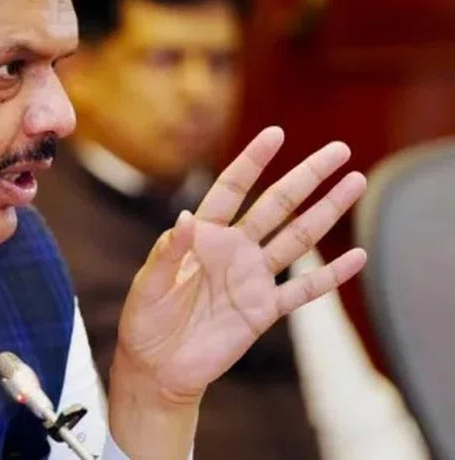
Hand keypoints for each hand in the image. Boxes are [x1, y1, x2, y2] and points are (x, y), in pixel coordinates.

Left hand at [111, 127, 367, 404]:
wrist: (156, 367)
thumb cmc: (144, 320)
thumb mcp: (149, 284)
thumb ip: (169, 252)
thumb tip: (185, 217)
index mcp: (203, 236)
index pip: (231, 189)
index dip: (252, 161)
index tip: (276, 134)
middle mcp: (233, 250)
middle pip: (276, 206)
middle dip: (306, 177)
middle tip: (338, 149)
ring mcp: (252, 278)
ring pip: (298, 239)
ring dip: (327, 213)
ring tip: (355, 183)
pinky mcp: (264, 311)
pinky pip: (303, 290)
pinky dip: (331, 276)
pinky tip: (356, 257)